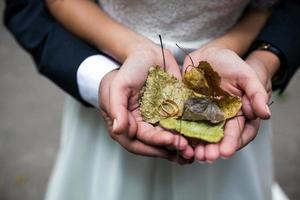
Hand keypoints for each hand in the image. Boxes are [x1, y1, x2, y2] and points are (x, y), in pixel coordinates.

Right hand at [99, 44, 193, 163]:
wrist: (146, 55)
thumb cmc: (129, 70)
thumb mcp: (119, 86)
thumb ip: (116, 107)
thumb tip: (118, 129)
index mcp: (128, 122)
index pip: (139, 139)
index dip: (154, 142)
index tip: (169, 140)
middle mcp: (143, 124)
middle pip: (155, 143)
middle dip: (169, 148)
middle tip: (185, 150)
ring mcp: (157, 119)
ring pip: (168, 138)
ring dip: (180, 146)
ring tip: (192, 151)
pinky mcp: (171, 113)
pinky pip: (179, 127)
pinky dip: (187, 134)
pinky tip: (196, 139)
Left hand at [182, 45, 270, 161]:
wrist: (211, 54)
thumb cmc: (232, 65)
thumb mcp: (247, 76)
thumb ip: (256, 94)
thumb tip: (266, 115)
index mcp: (237, 113)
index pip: (236, 132)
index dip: (231, 142)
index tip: (226, 152)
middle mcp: (219, 118)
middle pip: (216, 137)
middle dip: (212, 148)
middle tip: (206, 157)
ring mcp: (202, 114)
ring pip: (199, 133)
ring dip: (196, 145)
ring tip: (191, 154)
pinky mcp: (187, 108)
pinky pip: (183, 122)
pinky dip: (180, 131)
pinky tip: (177, 138)